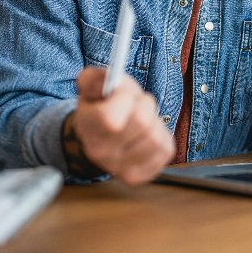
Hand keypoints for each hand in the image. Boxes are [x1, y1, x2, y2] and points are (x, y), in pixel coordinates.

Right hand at [70, 66, 174, 185]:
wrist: (101, 135)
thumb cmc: (103, 104)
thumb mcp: (95, 84)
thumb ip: (96, 77)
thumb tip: (110, 81)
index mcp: (86, 127)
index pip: (111, 118)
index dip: (124, 98)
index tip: (123, 94)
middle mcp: (99, 153)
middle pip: (141, 123)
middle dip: (145, 105)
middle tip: (137, 104)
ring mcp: (118, 168)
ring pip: (155, 137)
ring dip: (155, 122)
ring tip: (143, 120)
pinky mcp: (139, 175)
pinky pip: (165, 150)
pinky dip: (163, 137)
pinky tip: (148, 134)